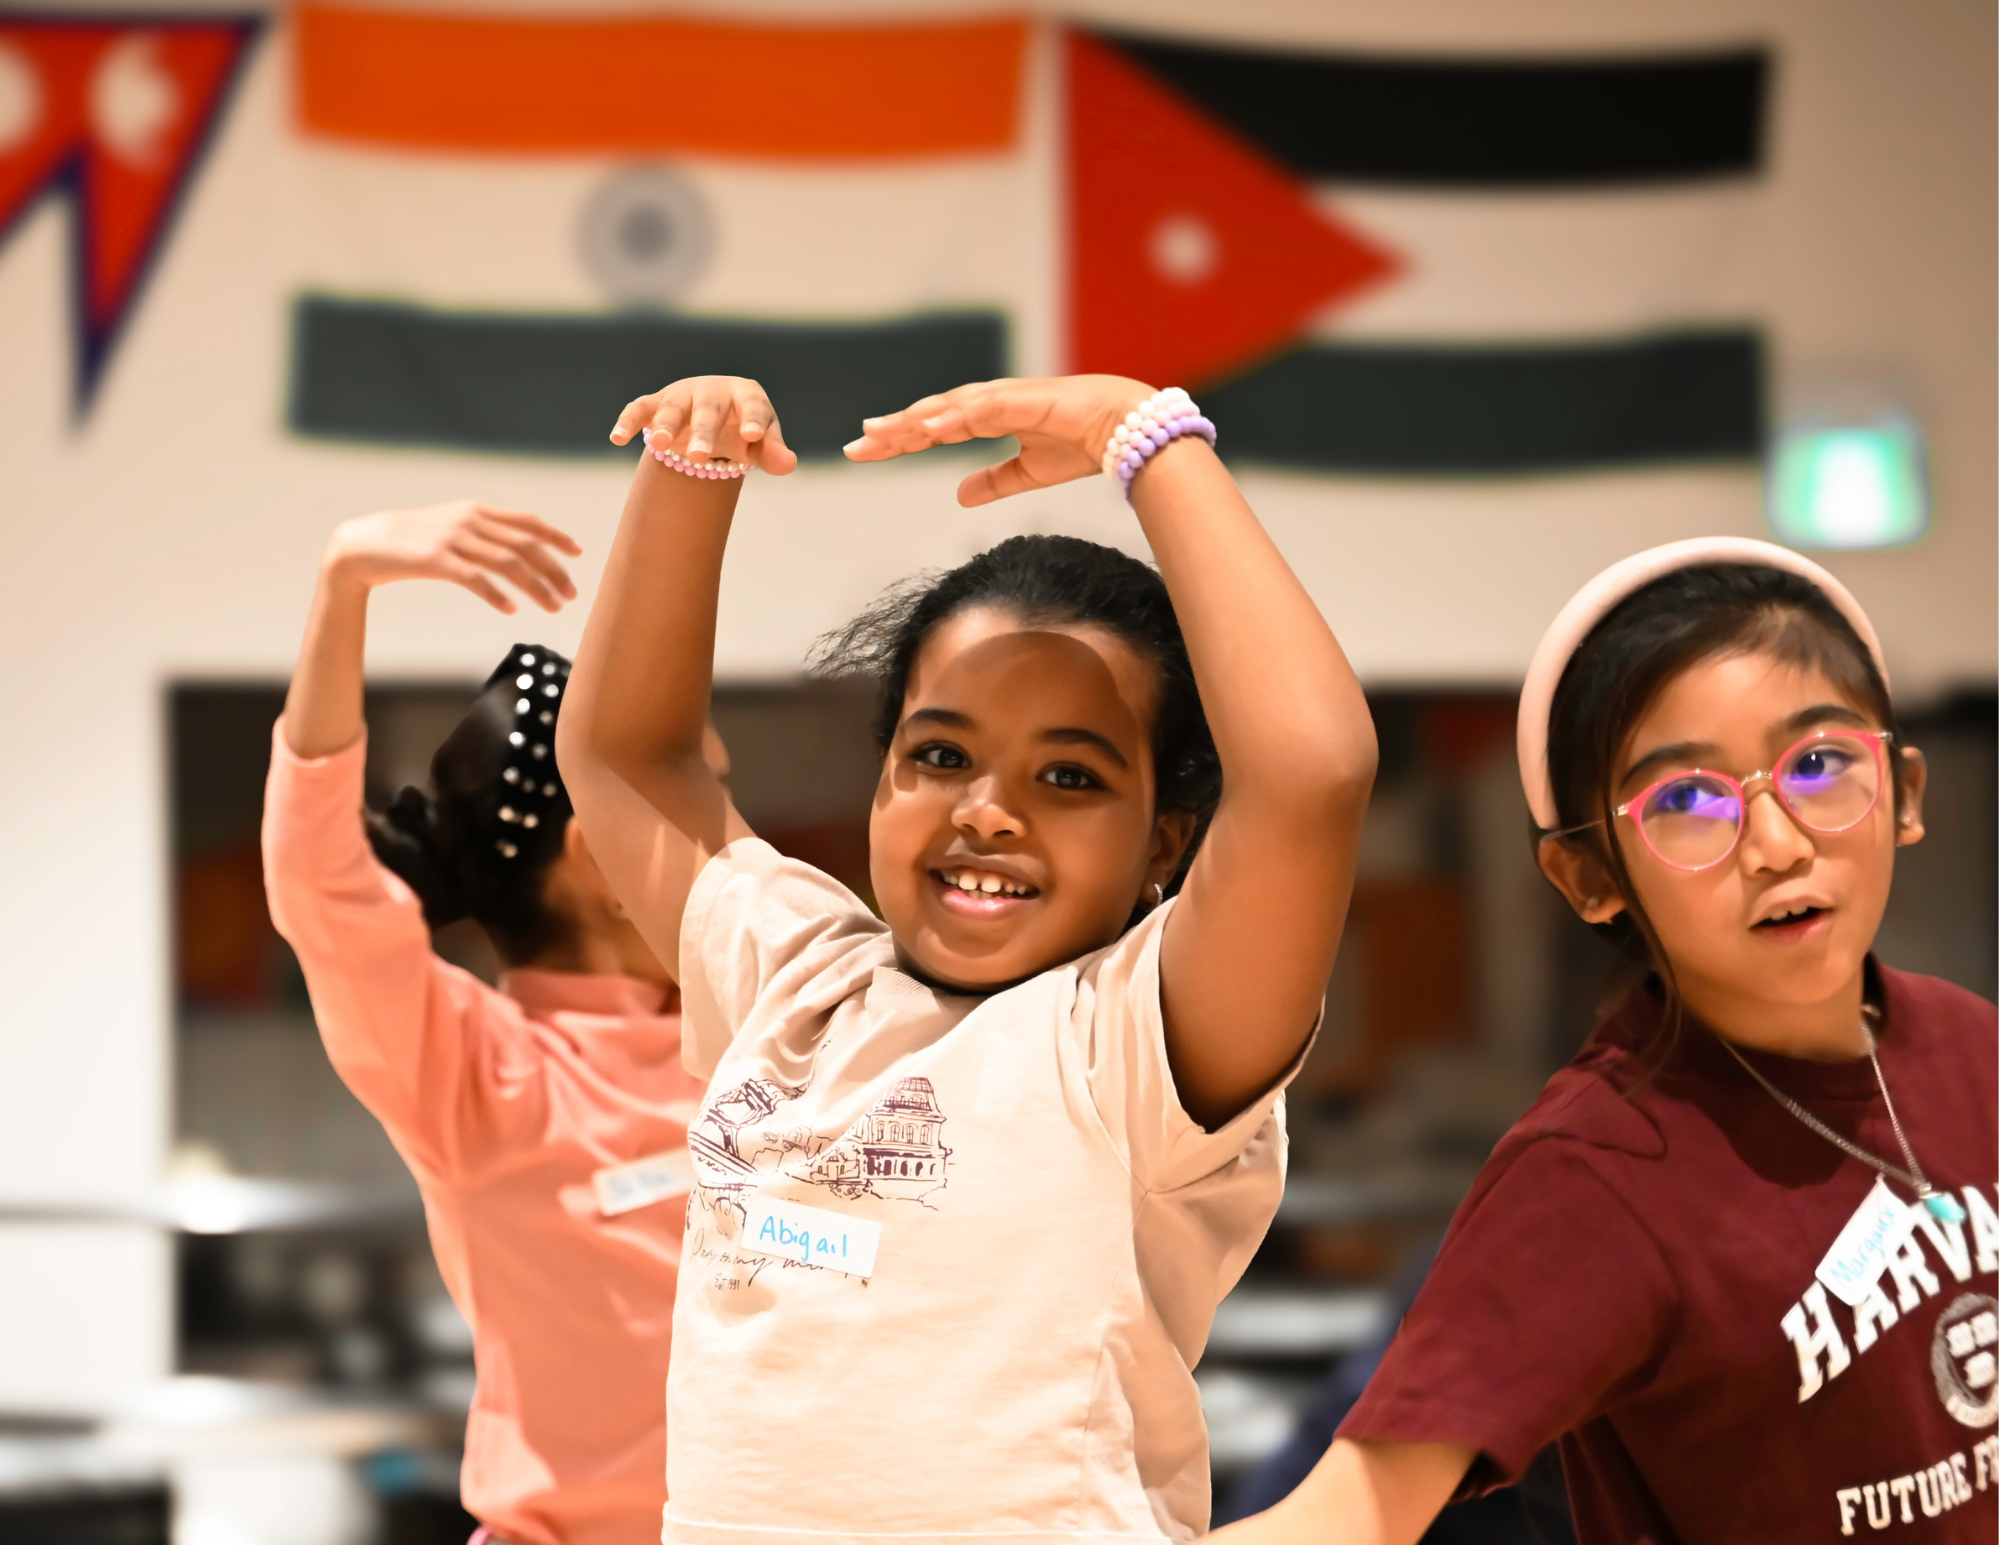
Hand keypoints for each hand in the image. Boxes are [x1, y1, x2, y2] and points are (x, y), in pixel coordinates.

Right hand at [324, 501, 581, 613]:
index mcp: (476, 511)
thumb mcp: (452, 528)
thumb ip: (483, 533)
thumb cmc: (411, 540)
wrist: (363, 544)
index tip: (577, 553)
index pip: (527, 522)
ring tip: (553, 606)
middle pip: (525, 545)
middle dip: (554, 570)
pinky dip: (497, 595)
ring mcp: (452, 539)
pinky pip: (475, 578)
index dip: (555, 536)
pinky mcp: (435, 560)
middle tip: (572, 594)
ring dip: (536, 586)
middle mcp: (469, 520)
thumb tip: (519, 550)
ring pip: (507, 563)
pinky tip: (511, 609)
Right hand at [608, 376, 797, 473]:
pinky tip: (617, 439)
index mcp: (745, 394)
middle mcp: (712, 390)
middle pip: (708, 409)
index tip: (754, 438)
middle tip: (700, 457)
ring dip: (666, 424)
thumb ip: (772, 452)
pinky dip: (627, 422)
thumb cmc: (743, 431)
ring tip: (660, 445)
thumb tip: (788, 463)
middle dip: (703, 432)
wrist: (713, 417)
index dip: (754, 420)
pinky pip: (638, 410)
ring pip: (673, 407)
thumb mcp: (760, 443)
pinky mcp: (655, 404)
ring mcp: (681, 395)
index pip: (752, 405)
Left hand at [841, 375, 1153, 505]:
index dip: (899, 440)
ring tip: (876, 434)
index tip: (866, 452)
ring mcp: (1002, 398)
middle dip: (891, 432)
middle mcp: (988, 402)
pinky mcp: (1021, 400)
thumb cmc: (1081, 444)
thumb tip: (959, 495)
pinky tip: (925, 428)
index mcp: (987, 416)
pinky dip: (949, 416)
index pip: (932, 427)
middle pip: (928, 415)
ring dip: (910, 421)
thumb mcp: (1028, 472)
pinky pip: (977, 410)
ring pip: (944, 409)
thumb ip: (993, 481)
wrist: (1123, 429)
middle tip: (854, 447)